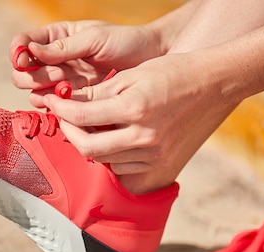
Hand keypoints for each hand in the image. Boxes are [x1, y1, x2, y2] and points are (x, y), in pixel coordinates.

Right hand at [9, 20, 167, 107]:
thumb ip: (64, 47)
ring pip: (37, 91)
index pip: (23, 44)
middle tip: (58, 76)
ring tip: (66, 88)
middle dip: (34, 76)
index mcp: (56, 37)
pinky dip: (57, 107)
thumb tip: (30, 50)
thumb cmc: (126, 42)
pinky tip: (68, 103)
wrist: (151, 62)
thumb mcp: (95, 39)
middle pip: (24, 72)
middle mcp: (56, 60)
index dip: (18, 53)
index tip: (23, 60)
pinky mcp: (76, 99)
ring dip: (45, 92)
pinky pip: (56, 106)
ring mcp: (64, 80)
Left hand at [43, 51, 238, 192]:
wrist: (209, 85)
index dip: (61, 109)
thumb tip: (70, 101)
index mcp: (134, 108)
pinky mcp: (159, 161)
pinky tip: (110, 138)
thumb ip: (99, 92)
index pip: (82, 116)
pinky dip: (109, 155)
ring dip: (88, 143)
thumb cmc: (171, 73)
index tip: (53, 102)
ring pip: (103, 159)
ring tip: (86, 126)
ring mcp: (152, 153)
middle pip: (88, 148)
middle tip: (64, 118)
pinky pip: (121, 166)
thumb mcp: (132, 74)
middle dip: (69, 132)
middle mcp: (143, 136)